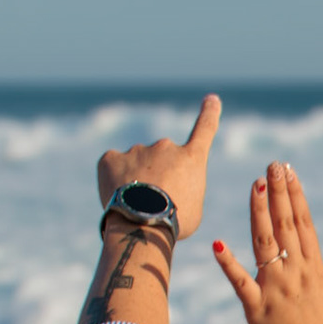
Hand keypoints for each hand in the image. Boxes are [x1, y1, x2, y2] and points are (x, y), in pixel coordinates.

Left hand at [96, 96, 219, 240]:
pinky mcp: (111, 157)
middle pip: (163, 158)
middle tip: (157, 204)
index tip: (211, 99)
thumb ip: (185, 189)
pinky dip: (115, 178)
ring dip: (137, 180)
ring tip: (138, 206)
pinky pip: (114, 165)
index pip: (204, 129)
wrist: (143, 224)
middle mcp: (166, 146)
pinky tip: (118, 195)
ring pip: (137, 164)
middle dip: (160, 175)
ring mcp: (137, 149)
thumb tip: (168, 185)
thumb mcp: (194, 209)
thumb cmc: (176, 223)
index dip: (209, 113)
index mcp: (192, 159)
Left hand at [213, 161, 322, 323]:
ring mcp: (275, 287)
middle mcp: (295, 273)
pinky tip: (217, 244)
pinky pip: (240, 282)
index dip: (296, 196)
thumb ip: (317, 278)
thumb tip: (310, 264)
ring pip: (265, 242)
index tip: (289, 173)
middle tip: (272, 165)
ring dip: (260, 211)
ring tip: (255, 184)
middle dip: (279, 192)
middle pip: (286, 225)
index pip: (303, 225)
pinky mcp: (256, 307)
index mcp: (314, 270)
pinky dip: (229, 264)